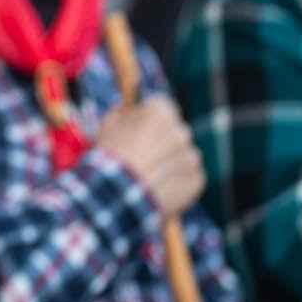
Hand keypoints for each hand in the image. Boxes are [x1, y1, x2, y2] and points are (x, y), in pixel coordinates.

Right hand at [95, 96, 204, 216]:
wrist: (116, 197)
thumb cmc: (108, 159)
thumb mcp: (105, 127)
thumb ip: (120, 111)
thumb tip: (126, 104)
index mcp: (160, 113)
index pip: (161, 105)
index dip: (149, 117)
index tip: (139, 128)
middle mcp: (181, 131)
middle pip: (175, 131)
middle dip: (162, 140)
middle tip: (142, 156)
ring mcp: (191, 157)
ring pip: (183, 155)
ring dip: (170, 161)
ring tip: (148, 176)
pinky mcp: (196, 180)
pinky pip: (188, 177)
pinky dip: (176, 181)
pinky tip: (157, 188)